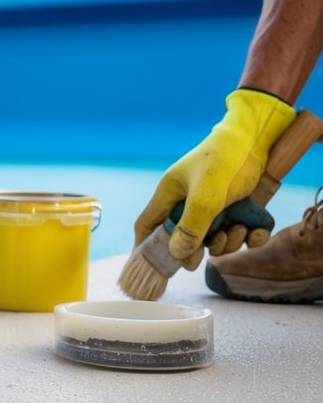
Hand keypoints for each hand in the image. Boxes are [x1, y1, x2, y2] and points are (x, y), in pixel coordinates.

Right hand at [134, 88, 294, 260]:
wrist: (258, 136)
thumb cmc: (224, 158)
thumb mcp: (206, 193)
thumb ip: (191, 225)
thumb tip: (177, 254)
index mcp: (170, 195)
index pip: (147, 225)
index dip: (144, 246)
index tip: (149, 266)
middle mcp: (189, 203)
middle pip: (182, 239)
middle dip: (193, 251)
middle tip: (201, 258)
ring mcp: (214, 207)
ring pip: (212, 239)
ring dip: (226, 243)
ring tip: (237, 230)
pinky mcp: (238, 209)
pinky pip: (240, 234)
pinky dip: (250, 237)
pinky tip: (255, 230)